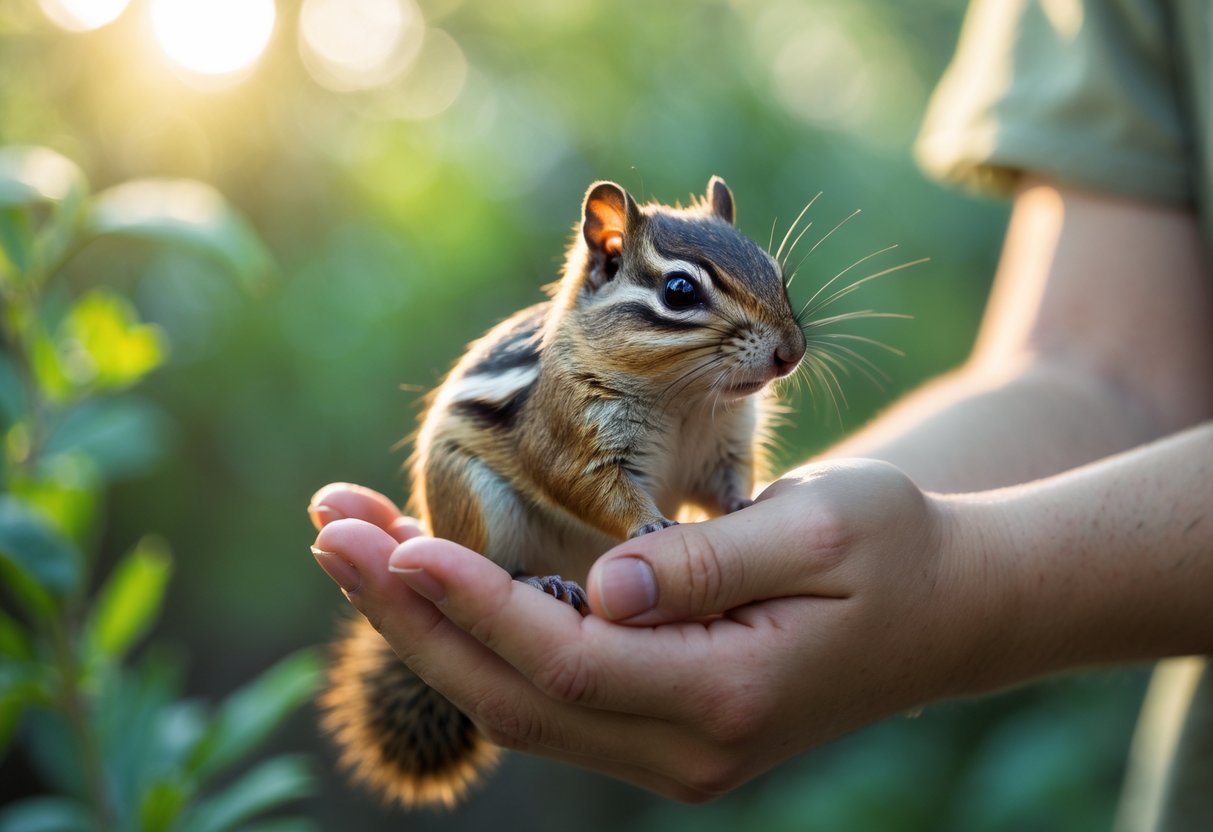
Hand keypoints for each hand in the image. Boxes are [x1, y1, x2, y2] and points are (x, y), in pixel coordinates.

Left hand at [307, 462, 1002, 799]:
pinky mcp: (662, 723)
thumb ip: (709, 560)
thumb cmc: (900, 548)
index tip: (391, 541)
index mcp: (727, 698)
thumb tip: (604, 585)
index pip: (564, 659)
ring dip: (427, 622)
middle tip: (331, 526)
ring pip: (517, 697)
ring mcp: (669, 748)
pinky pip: (548, 690)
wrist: (956, 608)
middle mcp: (685, 747)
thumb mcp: (825, 529)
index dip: (471, 602)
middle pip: (514, 691)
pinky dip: (478, 633)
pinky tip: (432, 581)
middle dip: (411, 612)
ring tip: (355, 542)